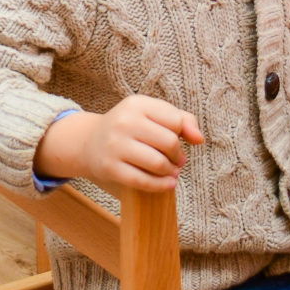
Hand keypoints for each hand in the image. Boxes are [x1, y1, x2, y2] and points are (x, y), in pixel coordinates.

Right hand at [36, 95, 203, 192]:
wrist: (90, 142)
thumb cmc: (130, 128)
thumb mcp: (152, 114)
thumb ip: (182, 120)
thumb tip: (199, 139)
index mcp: (136, 104)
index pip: (175, 121)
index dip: (182, 134)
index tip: (177, 142)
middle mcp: (124, 121)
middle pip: (169, 142)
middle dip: (178, 155)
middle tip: (177, 161)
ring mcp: (115, 145)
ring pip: (158, 163)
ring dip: (170, 171)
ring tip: (170, 172)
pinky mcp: (110, 167)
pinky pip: (143, 181)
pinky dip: (161, 186)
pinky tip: (168, 184)